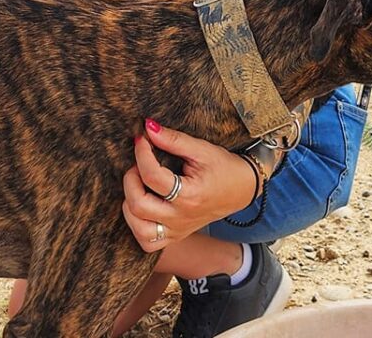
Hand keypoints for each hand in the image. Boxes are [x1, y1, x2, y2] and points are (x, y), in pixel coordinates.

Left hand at [119, 119, 257, 252]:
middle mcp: (181, 217)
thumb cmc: (223, 168)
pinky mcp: (175, 236)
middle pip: (139, 205)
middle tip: (137, 165)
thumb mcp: (201, 149)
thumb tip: (148, 128)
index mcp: (190, 195)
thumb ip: (174, 139)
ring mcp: (178, 230)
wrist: (242, 189)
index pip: (152, 177)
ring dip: (130, 205)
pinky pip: (147, 243)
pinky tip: (142, 207)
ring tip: (138, 186)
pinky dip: (137, 226)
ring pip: (139, 229)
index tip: (141, 140)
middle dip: (130, 180)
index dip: (141, 154)